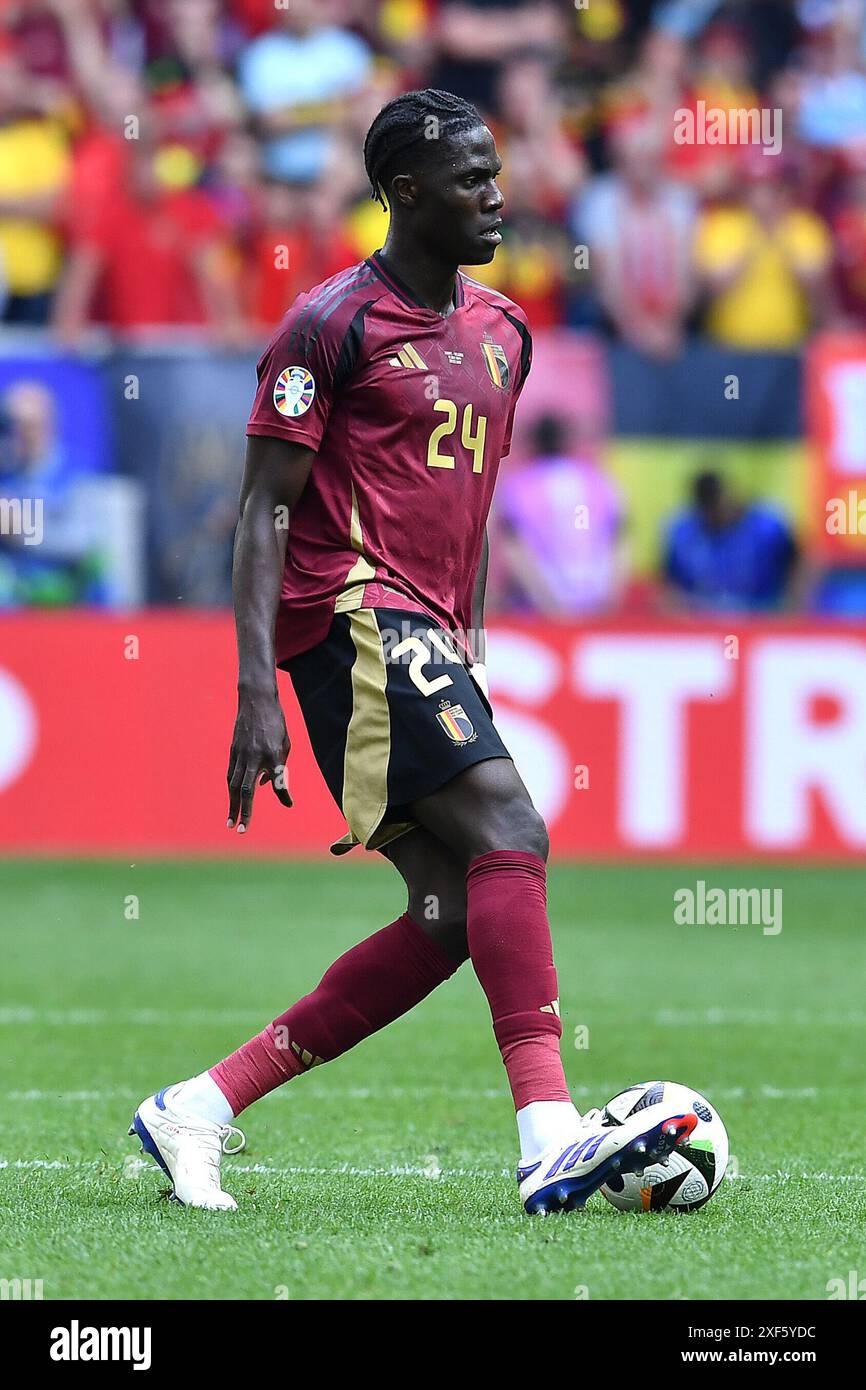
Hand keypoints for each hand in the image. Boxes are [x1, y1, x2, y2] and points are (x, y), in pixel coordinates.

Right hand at [227, 690, 291, 831]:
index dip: (284, 794)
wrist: (256, 700)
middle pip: (246, 789)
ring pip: (234, 784)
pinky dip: (232, 789)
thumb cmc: (275, 722)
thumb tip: (264, 786)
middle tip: (241, 830)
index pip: (278, 780)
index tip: (289, 803)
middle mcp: (254, 756)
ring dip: (232, 805)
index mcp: (272, 753)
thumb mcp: (284, 742)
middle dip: (244, 811)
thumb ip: (278, 766)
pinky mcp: (232, 751)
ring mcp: (240, 753)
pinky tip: (232, 801)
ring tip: (231, 822)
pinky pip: (231, 774)